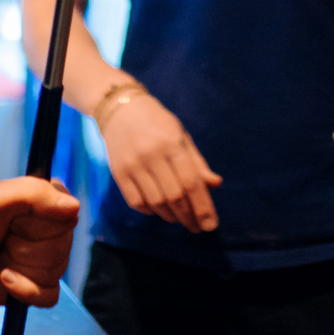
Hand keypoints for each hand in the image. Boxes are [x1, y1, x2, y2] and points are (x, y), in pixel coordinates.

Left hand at [0, 177, 79, 306]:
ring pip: (55, 273)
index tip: (16, 220)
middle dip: (27, 248)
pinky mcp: (37, 284)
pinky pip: (49, 297)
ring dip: (22, 269)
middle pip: (62, 249)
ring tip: (0, 257)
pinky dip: (27, 292)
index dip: (40, 223)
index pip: (68, 216)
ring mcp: (46, 258)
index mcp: (47, 200)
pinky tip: (6, 280)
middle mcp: (52, 229)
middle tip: (3, 239)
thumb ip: (33, 194)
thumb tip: (73, 207)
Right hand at [100, 93, 222, 232]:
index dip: (203, 207)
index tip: (210, 225)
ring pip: (156, 203)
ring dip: (171, 216)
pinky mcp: (118, 173)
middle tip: (197, 227)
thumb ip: (197, 162)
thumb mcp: (180, 135)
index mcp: (171, 144)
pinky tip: (159, 209)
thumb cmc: (156, 121)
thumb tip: (215, 185)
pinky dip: (150, 211)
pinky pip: (136, 202)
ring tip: (180, 218)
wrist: (119, 107)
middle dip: (189, 217)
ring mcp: (133, 165)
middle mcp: (151, 155)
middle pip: (174, 197)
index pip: (191, 182)